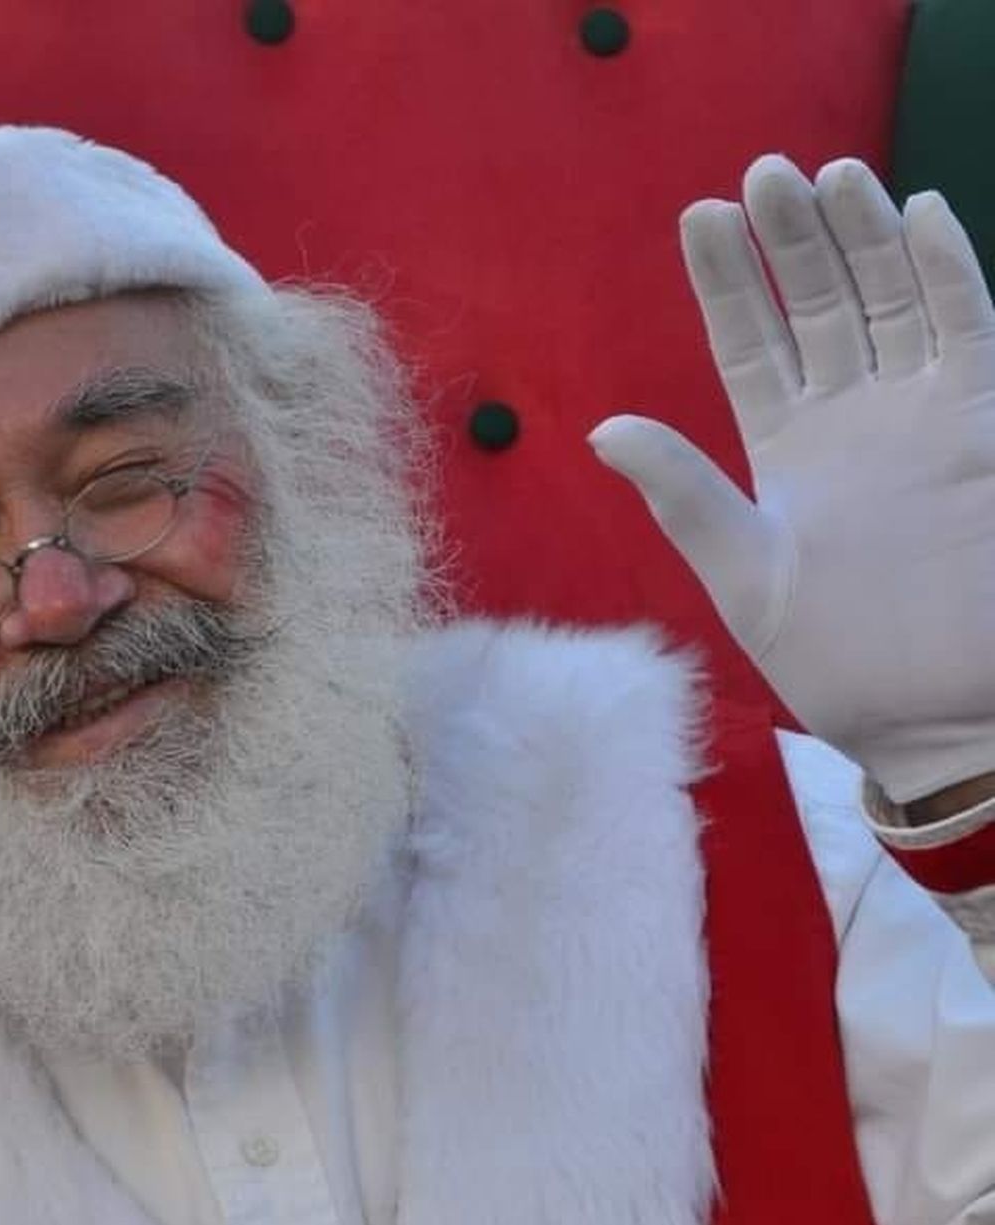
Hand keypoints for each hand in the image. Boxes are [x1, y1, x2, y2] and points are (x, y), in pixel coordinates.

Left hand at [590, 155, 994, 804]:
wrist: (928, 713)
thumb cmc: (830, 658)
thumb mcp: (741, 572)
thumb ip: (683, 494)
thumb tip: (603, 427)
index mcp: (779, 452)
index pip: (748, 345)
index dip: (727, 283)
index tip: (700, 216)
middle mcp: (846, 421)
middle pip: (816, 307)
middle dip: (791, 242)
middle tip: (763, 176)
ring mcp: (916, 417)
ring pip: (888, 303)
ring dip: (861, 240)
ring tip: (828, 176)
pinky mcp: (977, 424)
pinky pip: (968, 330)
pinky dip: (947, 273)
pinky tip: (918, 216)